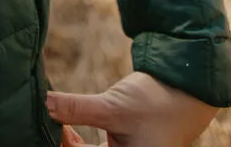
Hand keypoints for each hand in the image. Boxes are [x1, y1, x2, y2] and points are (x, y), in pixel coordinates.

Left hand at [45, 70, 219, 144]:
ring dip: (70, 141)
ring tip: (55, 122)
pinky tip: (67, 124)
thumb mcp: (112, 107)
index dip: (64, 144)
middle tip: (45, 124)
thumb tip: (45, 103)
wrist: (185, 89)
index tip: (47, 125)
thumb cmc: (155, 104)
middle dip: (66, 143)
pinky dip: (79, 138)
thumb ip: (77, 109)